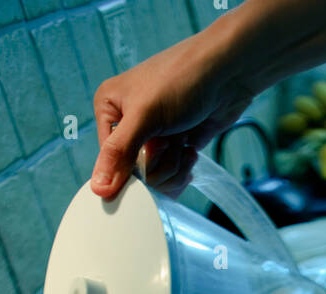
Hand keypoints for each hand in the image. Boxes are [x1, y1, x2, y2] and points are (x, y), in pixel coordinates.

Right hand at [91, 25, 256, 198]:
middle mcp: (128, 124)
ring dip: (174, 167)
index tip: (152, 151)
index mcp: (109, 109)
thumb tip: (98, 189)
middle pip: (134, 175)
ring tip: (184, 143)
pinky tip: (191, 151)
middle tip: (172, 142)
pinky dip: (183, 170)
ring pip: (155, 180)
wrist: (226, 73)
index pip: (110, 162)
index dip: (133, 167)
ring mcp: (153, 138)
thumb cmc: (182, 80)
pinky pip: (171, 178)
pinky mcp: (174, 148)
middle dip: (159, 166)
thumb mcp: (144, 115)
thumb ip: (119, 153)